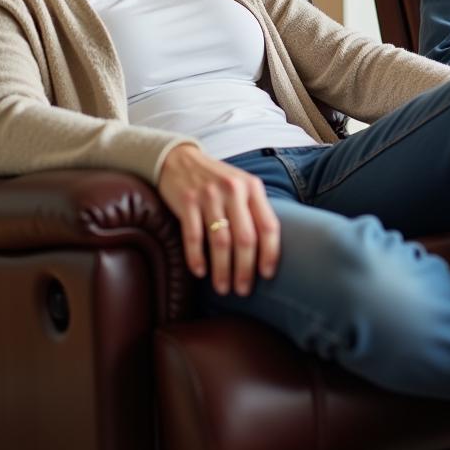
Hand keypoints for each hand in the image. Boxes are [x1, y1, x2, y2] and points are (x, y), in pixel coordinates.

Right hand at [157, 143, 280, 296]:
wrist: (180, 159)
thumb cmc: (216, 180)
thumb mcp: (241, 186)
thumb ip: (255, 209)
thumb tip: (268, 250)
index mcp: (252, 187)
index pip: (268, 226)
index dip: (270, 254)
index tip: (267, 275)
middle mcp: (233, 190)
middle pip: (245, 239)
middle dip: (245, 270)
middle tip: (243, 290)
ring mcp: (209, 195)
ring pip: (220, 242)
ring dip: (222, 270)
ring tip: (222, 288)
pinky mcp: (186, 201)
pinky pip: (193, 236)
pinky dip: (196, 258)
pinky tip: (199, 272)